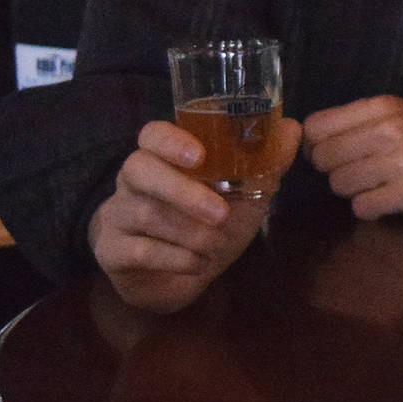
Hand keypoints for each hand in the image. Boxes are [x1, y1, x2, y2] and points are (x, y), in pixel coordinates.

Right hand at [89, 116, 302, 313]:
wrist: (184, 273)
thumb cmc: (213, 221)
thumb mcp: (247, 192)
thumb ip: (268, 160)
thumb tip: (292, 128)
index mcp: (164, 157)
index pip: (152, 134)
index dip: (170, 141)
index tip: (199, 156)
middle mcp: (133, 180)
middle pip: (139, 170)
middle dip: (182, 192)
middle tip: (220, 213)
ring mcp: (117, 215)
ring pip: (144, 214)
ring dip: (189, 233)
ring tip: (216, 245)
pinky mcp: (110, 251)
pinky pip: (137, 250)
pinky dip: (174, 258)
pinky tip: (197, 263)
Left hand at [302, 96, 402, 218]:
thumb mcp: (397, 114)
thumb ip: (356, 121)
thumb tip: (306, 141)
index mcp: (383, 107)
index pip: (316, 126)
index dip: (315, 143)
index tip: (330, 150)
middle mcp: (389, 131)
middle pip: (323, 158)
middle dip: (334, 168)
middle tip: (357, 168)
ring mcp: (399, 163)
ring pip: (339, 184)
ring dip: (353, 189)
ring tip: (376, 183)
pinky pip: (361, 208)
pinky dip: (370, 207)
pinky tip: (388, 197)